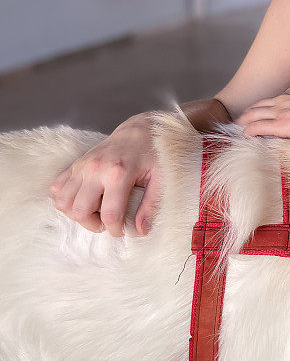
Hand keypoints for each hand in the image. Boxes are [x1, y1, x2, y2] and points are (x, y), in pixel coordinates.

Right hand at [48, 113, 162, 236]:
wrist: (141, 129)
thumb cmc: (154, 153)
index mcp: (119, 173)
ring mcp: (82, 165)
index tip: (122, 230)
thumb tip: (140, 230)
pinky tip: (85, 199)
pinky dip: (66, 199)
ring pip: (63, 201)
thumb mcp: (162, 177)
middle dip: (93, 224)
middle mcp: (96, 169)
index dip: (114, 229)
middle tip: (108, 221)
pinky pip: (57, 188)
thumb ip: (151, 204)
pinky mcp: (75, 164)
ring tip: (95, 211)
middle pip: (79, 211)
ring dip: (76, 213)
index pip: (109, 214)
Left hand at [236, 86, 289, 139]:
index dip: (267, 104)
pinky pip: (257, 128)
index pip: (276, 98)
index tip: (263, 109)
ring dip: (244, 120)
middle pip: (260, 104)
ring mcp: (281, 112)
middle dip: (250, 111)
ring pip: (254, 114)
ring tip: (237, 125)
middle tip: (241, 118)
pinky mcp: (279, 126)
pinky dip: (248, 131)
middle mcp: (285, 100)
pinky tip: (243, 135)